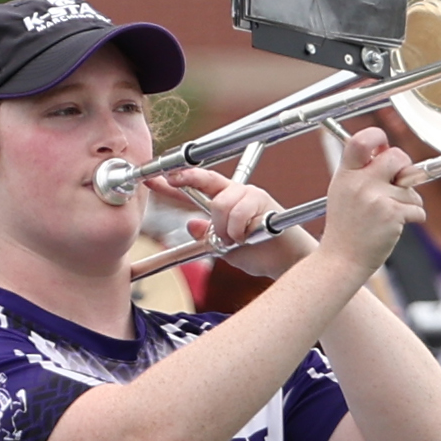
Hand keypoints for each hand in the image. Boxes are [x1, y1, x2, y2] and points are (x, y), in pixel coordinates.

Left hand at [158, 168, 300, 277]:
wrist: (287, 262)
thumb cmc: (261, 253)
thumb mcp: (226, 247)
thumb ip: (208, 234)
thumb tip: (190, 224)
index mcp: (227, 197)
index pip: (197, 183)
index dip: (176, 179)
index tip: (153, 177)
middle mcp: (238, 190)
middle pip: (210, 192)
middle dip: (215, 222)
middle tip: (226, 238)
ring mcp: (251, 193)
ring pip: (221, 204)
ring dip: (227, 230)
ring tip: (242, 240)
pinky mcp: (262, 200)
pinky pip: (237, 213)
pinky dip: (238, 230)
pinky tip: (250, 237)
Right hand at [309, 127, 422, 272]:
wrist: (341, 261)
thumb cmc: (345, 229)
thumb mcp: (342, 192)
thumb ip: (361, 171)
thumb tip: (389, 151)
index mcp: (346, 174)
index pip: (361, 140)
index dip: (377, 137)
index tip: (384, 145)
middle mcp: (360, 183)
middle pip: (396, 156)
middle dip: (405, 167)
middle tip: (400, 182)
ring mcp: (377, 198)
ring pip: (411, 188)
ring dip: (409, 202)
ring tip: (390, 216)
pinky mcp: (392, 214)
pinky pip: (417, 208)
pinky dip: (414, 217)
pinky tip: (395, 226)